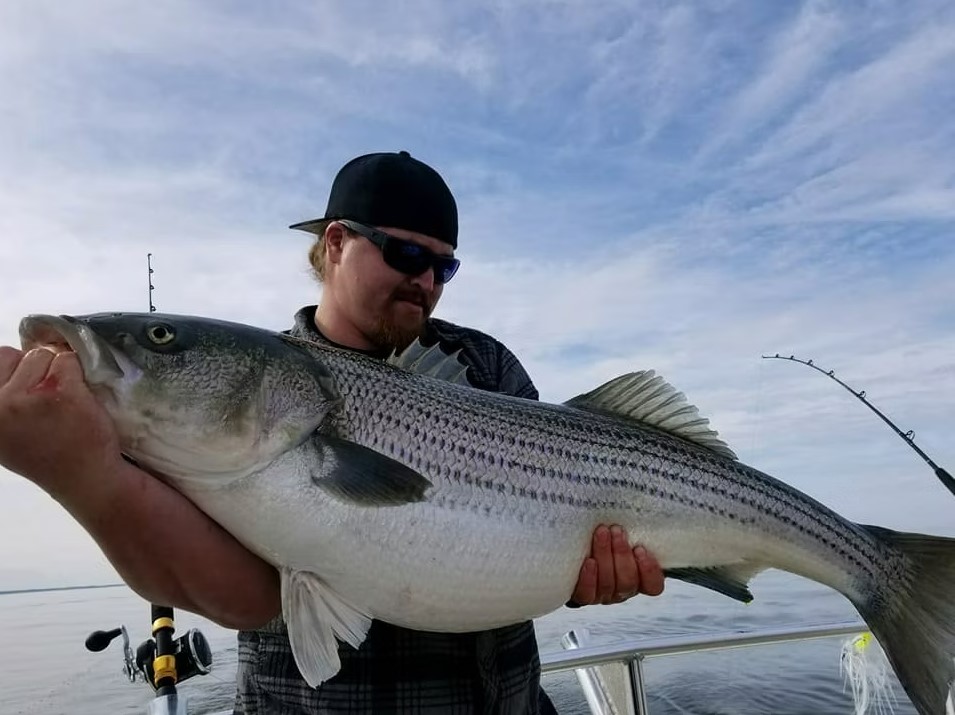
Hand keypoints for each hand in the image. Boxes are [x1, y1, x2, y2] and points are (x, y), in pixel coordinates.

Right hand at [0, 346, 121, 496]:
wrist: (83, 477)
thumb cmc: (44, 452)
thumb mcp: (3, 430)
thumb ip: (0, 399)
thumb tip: (9, 359)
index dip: (15, 371)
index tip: (28, 390)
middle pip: (14, 354)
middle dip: (32, 368)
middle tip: (46, 397)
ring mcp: (30, 399)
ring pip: (43, 355)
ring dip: (56, 371)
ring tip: (62, 401)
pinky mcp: (63, 394)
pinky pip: (68, 360)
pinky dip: (77, 373)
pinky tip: (77, 398)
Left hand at [570, 524, 663, 605]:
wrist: (569, 548)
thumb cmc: (604, 534)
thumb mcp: (620, 532)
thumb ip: (633, 529)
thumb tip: (644, 503)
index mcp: (638, 579)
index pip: (653, 586)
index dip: (649, 571)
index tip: (640, 548)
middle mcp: (622, 590)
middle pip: (628, 582)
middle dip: (622, 554)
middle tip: (616, 530)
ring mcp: (603, 595)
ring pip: (608, 584)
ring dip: (605, 556)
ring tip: (601, 533)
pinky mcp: (583, 596)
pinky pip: (587, 594)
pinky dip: (589, 578)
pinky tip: (589, 561)